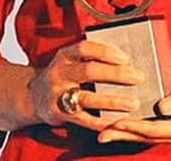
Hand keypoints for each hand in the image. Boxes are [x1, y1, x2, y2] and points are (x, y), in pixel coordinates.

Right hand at [27, 40, 144, 131]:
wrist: (32, 96)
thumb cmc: (62, 75)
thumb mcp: (69, 60)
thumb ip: (91, 57)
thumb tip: (124, 57)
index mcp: (64, 56)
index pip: (85, 48)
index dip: (105, 52)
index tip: (125, 57)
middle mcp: (59, 73)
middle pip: (89, 71)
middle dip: (116, 74)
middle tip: (138, 77)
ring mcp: (58, 94)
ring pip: (87, 97)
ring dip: (112, 100)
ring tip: (133, 102)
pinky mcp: (59, 114)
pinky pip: (84, 119)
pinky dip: (102, 122)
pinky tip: (118, 121)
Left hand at [96, 69, 170, 145]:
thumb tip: (161, 108)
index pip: (154, 129)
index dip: (135, 127)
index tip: (117, 122)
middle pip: (145, 137)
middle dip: (122, 135)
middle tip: (100, 134)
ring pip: (145, 136)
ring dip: (125, 135)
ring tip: (103, 132)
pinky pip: (150, 130)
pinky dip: (134, 129)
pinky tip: (120, 124)